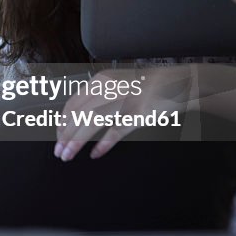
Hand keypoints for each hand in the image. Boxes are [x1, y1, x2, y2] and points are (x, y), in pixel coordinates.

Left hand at [54, 65, 194, 160]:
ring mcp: (124, 101)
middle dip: (65, 135)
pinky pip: (116, 131)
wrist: (177, 83)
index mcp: (102, 81)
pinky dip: (103, 144)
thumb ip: (97, 98)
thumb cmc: (146, 86)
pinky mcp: (138, 113)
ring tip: (68, 154)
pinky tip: (95, 154)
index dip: (62, 122)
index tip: (57, 136)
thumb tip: (76, 119)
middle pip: (79, 114)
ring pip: (91, 122)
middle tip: (58, 150)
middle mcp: (110, 89)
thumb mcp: (116, 85)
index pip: (73, 103)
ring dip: (76, 141)